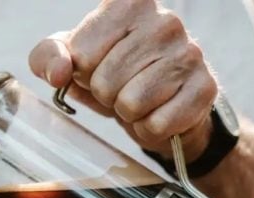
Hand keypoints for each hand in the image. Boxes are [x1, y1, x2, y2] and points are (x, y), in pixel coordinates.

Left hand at [29, 0, 217, 158]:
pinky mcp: (205, 88)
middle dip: (106, 95)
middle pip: (106, 81)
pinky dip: (150, 128)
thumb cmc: (112, 73)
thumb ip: (49, 57)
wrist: (161, 103)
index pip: (82, 55)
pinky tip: (158, 113)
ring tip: (139, 100)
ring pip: (132, 104)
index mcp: (128, 2)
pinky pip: (157, 124)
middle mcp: (165, 19)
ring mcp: (190, 52)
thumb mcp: (74, 59)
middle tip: (121, 88)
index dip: (83, 72)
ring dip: (128, 113)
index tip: (99, 67)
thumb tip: (59, 72)